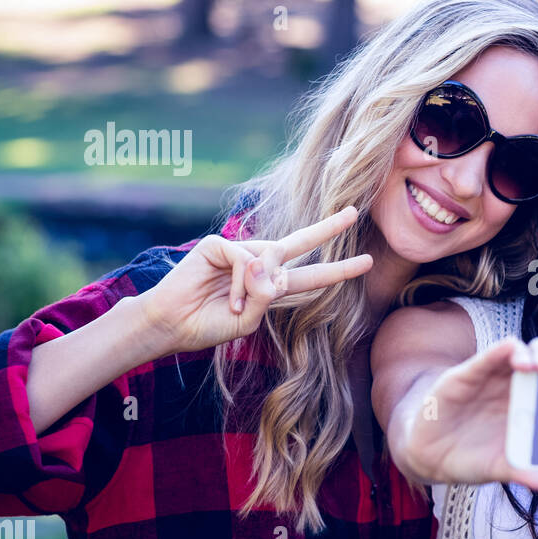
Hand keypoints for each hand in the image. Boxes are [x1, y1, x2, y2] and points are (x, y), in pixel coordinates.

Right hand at [136, 206, 371, 354]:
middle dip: (328, 228)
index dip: (338, 270)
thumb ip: (266, 297)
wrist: (171, 325)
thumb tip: (267, 264)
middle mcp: (258, 264)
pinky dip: (242, 281)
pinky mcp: (218, 244)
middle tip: (354, 212)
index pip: (311, 276)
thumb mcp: (249, 322)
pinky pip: (245, 258)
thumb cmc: (208, 326)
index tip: (366, 262)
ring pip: (270, 258)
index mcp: (271, 286)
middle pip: (299, 243)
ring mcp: (238, 251)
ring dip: (257, 288)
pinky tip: (230, 298)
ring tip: (238, 307)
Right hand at [398, 335, 537, 489]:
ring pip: (518, 352)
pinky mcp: (467, 374)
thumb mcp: (497, 467)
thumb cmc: (472, 458)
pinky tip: (507, 350)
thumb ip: (518, 470)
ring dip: (529, 354)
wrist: (431, 457)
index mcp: (531, 405)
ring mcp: (492, 377)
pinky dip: (498, 352)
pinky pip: (486, 358)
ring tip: (532, 366)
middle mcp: (516, 386)